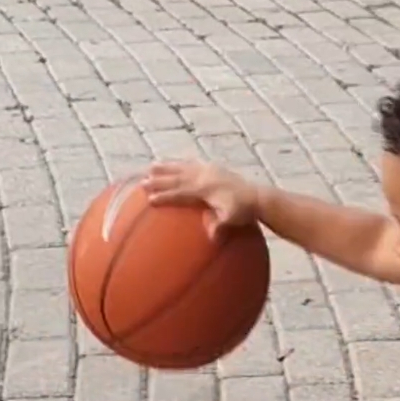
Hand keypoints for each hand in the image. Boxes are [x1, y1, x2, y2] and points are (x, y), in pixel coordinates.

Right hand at [142, 161, 263, 238]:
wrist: (257, 197)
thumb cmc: (244, 212)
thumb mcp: (232, 220)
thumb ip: (220, 226)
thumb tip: (212, 237)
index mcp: (205, 190)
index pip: (180, 193)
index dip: (165, 196)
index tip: (149, 200)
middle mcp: (204, 177)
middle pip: (176, 178)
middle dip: (159, 181)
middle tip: (142, 184)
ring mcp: (208, 170)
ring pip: (182, 168)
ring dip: (166, 168)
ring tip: (151, 167)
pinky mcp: (213, 168)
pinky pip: (192, 164)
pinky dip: (180, 163)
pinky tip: (174, 164)